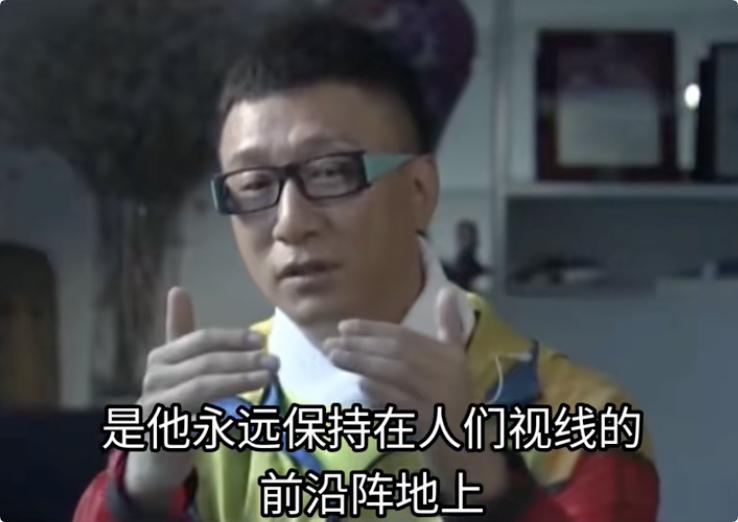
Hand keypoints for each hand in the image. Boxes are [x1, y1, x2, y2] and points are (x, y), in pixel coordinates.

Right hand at [124, 287, 279, 510]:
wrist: (155, 459)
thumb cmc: (176, 409)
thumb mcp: (184, 371)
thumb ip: (187, 336)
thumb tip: (178, 289)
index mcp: (163, 355)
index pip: (202, 339)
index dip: (233, 338)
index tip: (261, 340)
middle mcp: (154, 373)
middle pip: (205, 359)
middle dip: (243, 358)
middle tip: (274, 361)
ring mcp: (154, 399)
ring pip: (203, 383)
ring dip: (240, 378)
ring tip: (267, 377)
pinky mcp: (161, 426)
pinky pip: (198, 411)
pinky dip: (223, 404)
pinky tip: (246, 403)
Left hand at [325, 286, 507, 499]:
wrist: (466, 446)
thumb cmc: (455, 398)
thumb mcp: (455, 360)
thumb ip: (449, 327)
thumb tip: (447, 291)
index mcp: (450, 355)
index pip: (405, 336)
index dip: (373, 329)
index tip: (344, 326)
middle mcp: (447, 372)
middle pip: (397, 352)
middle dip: (361, 345)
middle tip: (329, 343)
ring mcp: (439, 397)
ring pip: (396, 373)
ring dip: (362, 364)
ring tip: (334, 357)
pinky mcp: (430, 420)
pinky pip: (401, 401)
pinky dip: (380, 391)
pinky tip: (360, 384)